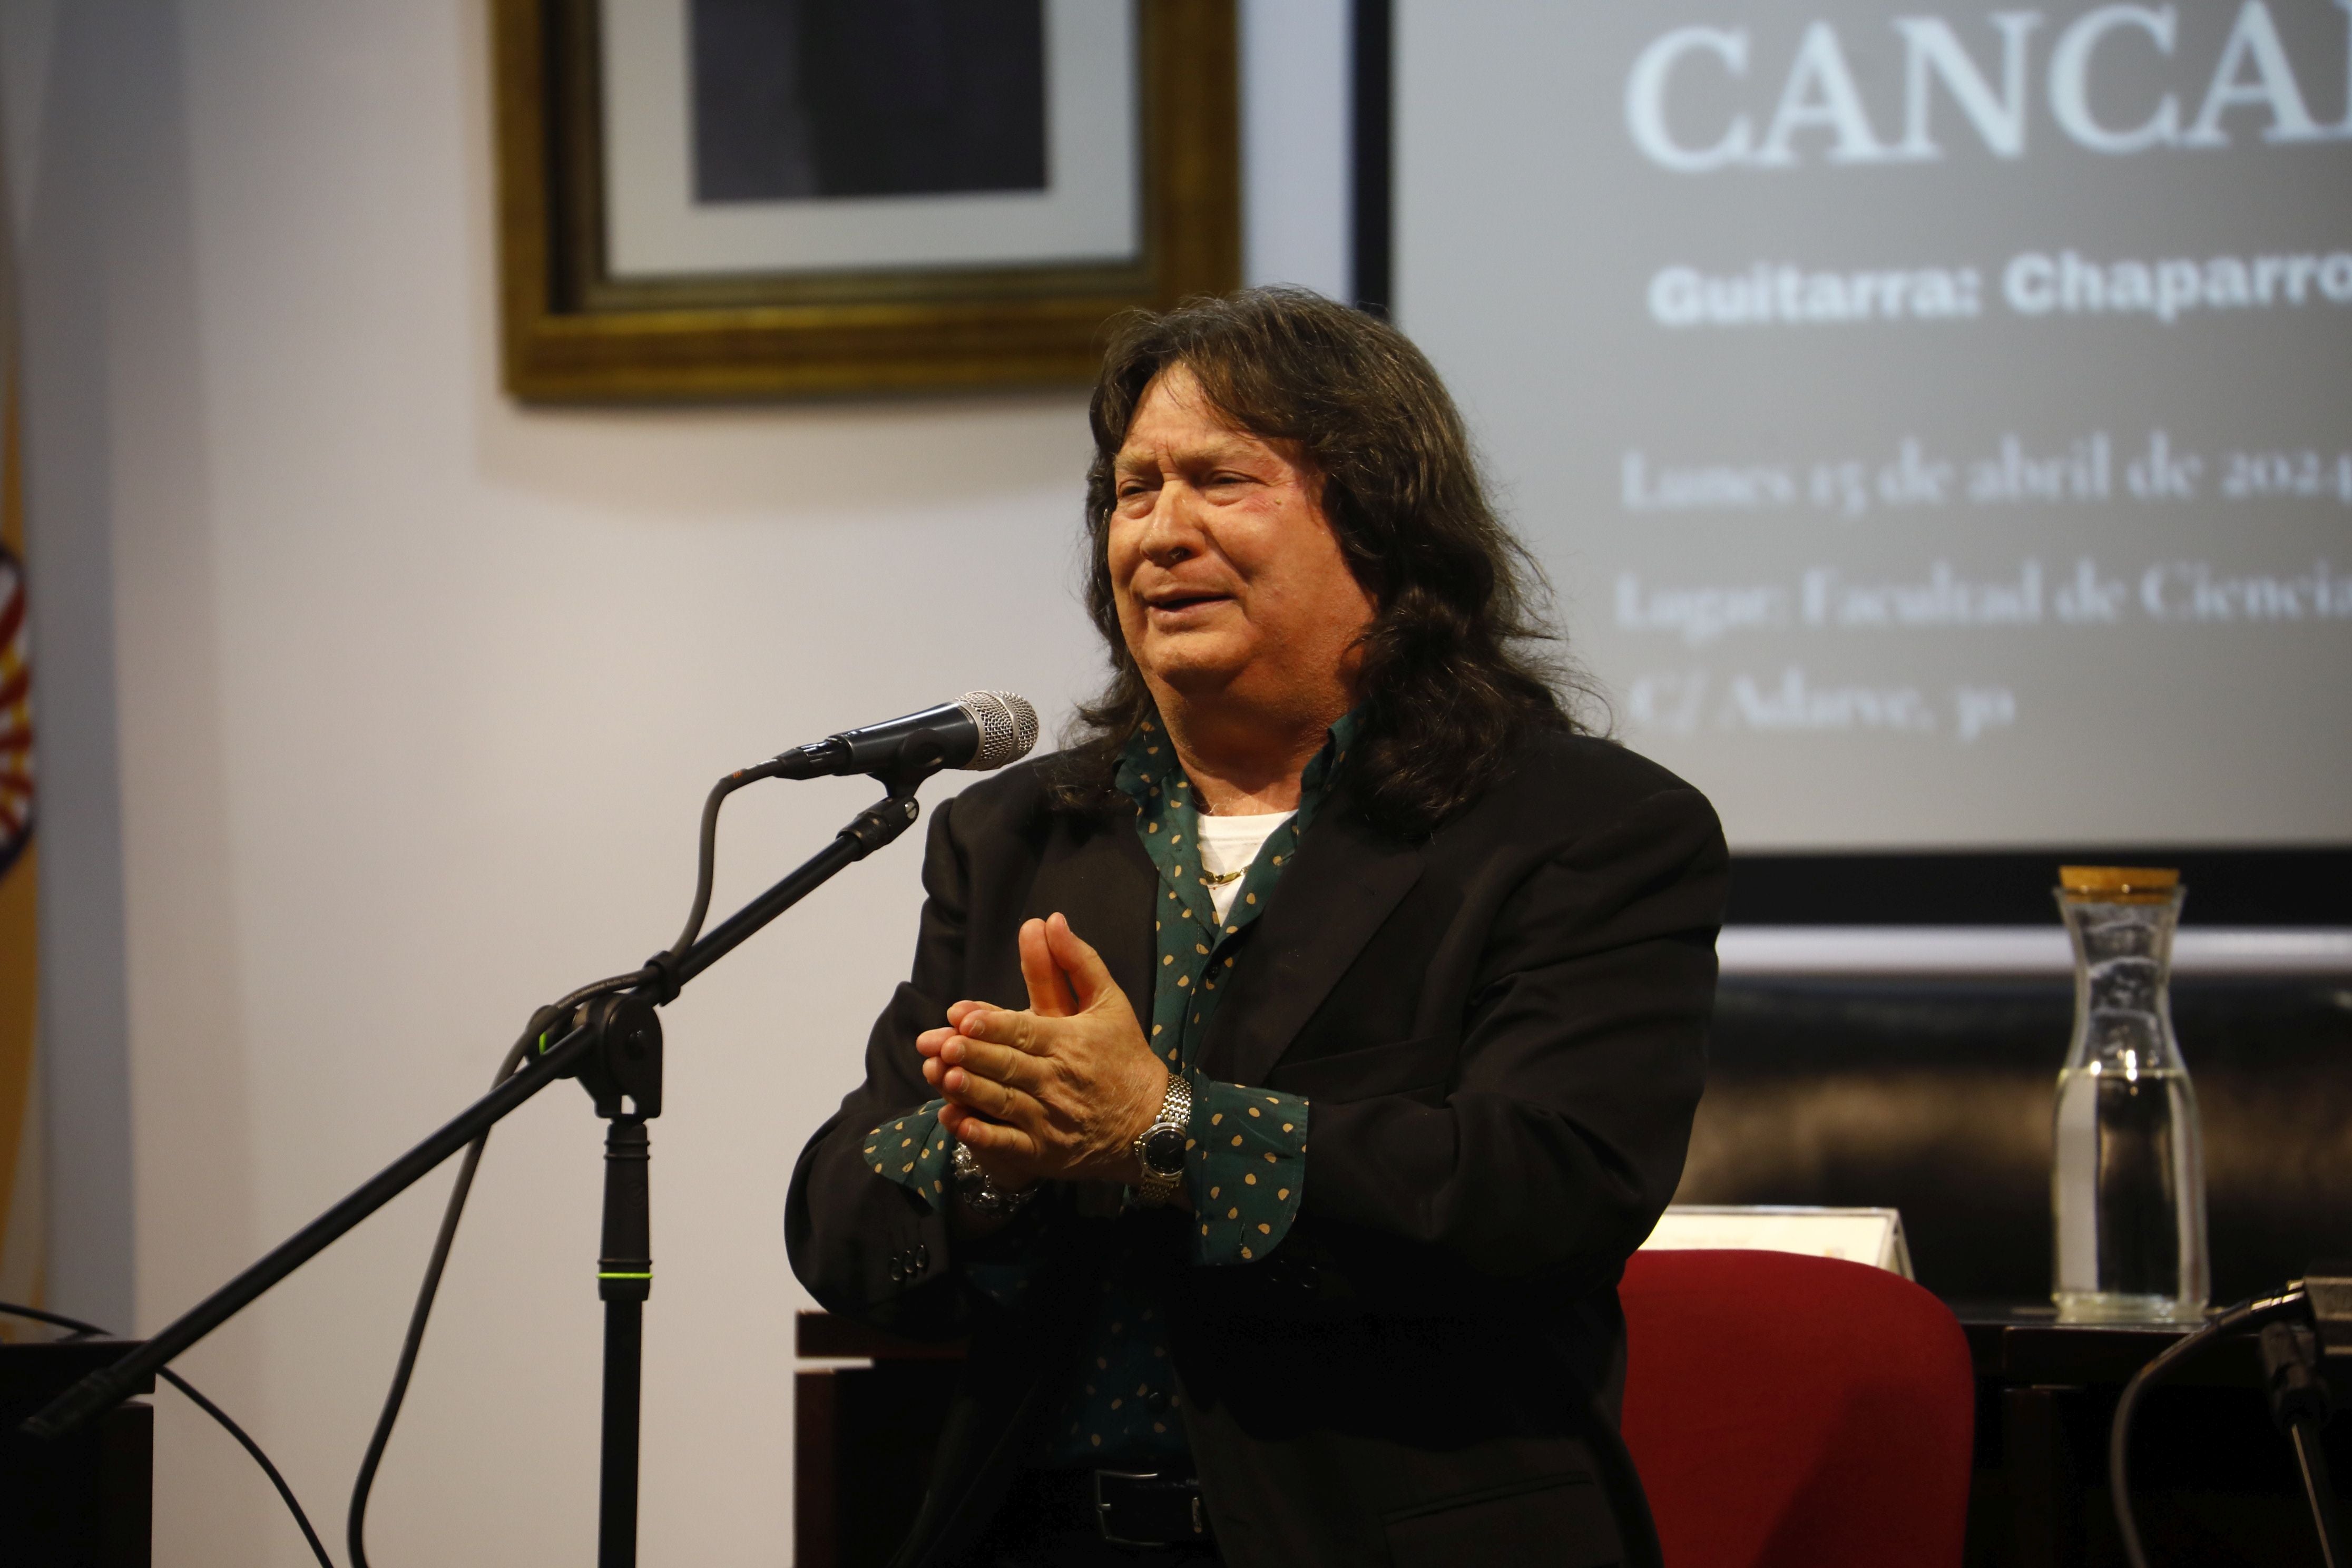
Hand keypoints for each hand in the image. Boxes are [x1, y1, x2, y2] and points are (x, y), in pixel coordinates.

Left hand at [915, 913, 1167, 1187]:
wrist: (1150, 1122)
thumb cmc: (1123, 1054)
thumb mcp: (1110, 1002)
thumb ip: (1077, 961)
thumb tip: (1052, 920)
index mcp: (1069, 1042)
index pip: (1025, 1031)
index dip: (993, 1025)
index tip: (961, 1017)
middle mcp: (1058, 1081)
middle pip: (1008, 1066)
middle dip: (972, 1055)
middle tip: (939, 1045)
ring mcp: (1050, 1120)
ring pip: (1004, 1103)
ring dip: (971, 1091)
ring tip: (941, 1077)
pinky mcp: (1044, 1152)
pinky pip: (1009, 1146)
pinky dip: (983, 1136)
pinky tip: (957, 1123)